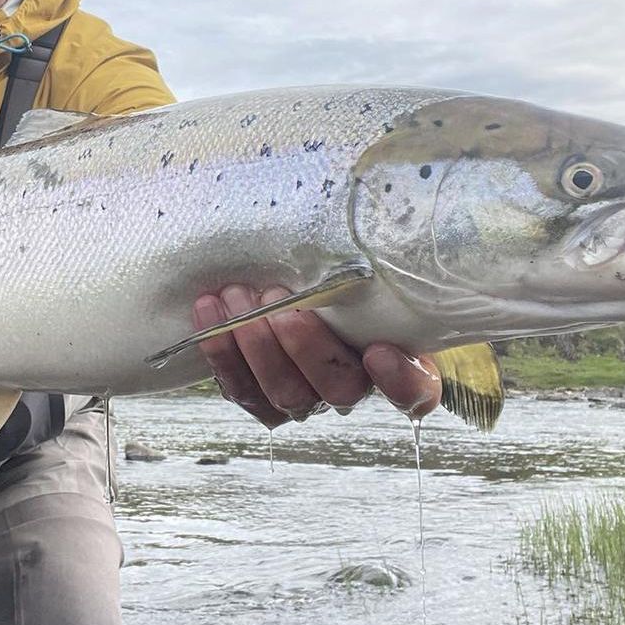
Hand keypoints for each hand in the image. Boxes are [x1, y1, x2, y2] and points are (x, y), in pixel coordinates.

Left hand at [194, 285, 441, 428]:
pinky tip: (209, 307)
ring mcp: (303, 398)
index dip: (400, 380)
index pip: (416, 391)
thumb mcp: (365, 272)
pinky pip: (239, 387)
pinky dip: (220, 349)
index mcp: (397, 364)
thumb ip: (373, 270)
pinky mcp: (259, 398)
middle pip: (337, 389)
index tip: (378, 352)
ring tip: (238, 296)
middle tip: (278, 300)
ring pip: (283, 393)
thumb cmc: (337, 279)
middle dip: (304, 346)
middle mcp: (351, 389)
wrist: (287, 288)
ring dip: (256, 343)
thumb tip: (369, 226)